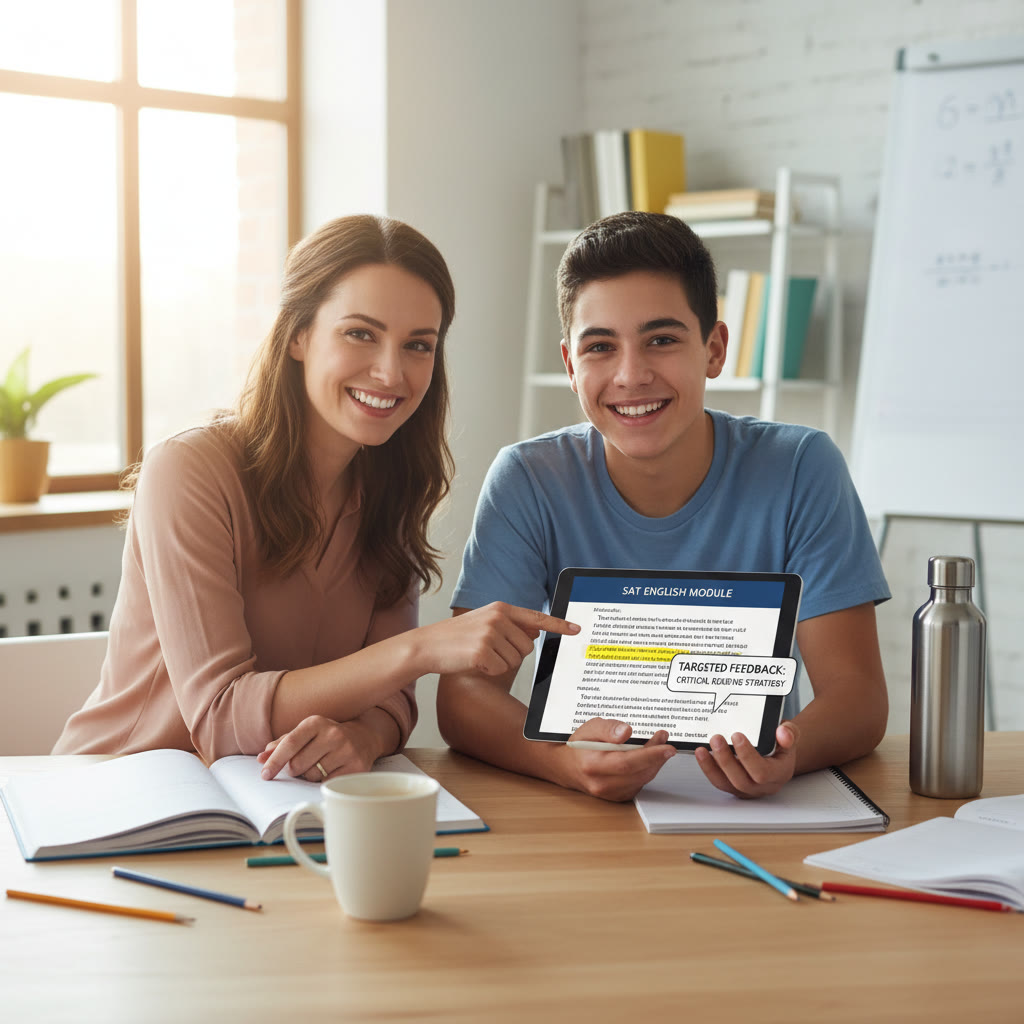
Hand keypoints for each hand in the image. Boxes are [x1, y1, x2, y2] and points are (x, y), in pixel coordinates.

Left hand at [257, 715, 380, 781]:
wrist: (365, 736)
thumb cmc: (327, 736)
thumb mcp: (306, 733)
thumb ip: (282, 744)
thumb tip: (261, 758)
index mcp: (316, 723)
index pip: (290, 743)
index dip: (275, 760)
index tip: (265, 774)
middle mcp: (332, 734)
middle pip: (298, 764)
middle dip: (295, 769)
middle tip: (305, 763)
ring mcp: (346, 751)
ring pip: (311, 776)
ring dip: (310, 776)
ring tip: (321, 765)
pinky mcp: (355, 767)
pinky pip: (326, 784)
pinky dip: (323, 781)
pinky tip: (331, 771)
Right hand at [416, 602, 579, 676]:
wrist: (427, 645)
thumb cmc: (456, 637)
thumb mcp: (484, 623)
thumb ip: (510, 625)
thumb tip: (536, 630)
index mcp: (500, 608)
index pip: (536, 617)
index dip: (559, 624)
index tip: (577, 629)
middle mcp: (498, 618)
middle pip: (527, 647)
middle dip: (512, 654)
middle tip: (489, 651)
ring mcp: (490, 634)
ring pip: (515, 660)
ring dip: (500, 663)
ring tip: (479, 654)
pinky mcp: (483, 651)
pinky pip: (500, 669)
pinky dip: (489, 671)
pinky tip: (474, 662)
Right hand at [565, 718, 675, 801]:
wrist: (568, 766)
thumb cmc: (580, 747)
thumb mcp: (590, 728)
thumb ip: (608, 728)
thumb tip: (626, 731)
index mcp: (593, 765)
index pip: (627, 762)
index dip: (650, 755)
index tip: (667, 746)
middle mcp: (601, 784)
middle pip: (638, 772)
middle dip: (657, 756)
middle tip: (665, 740)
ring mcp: (610, 794)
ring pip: (642, 779)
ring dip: (655, 763)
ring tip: (659, 745)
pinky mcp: (618, 797)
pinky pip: (639, 784)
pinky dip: (647, 770)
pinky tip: (648, 758)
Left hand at [694, 722, 798, 797]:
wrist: (776, 754)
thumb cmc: (780, 744)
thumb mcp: (790, 735)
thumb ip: (789, 732)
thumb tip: (783, 732)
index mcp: (779, 774)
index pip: (762, 772)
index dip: (748, 756)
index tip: (736, 735)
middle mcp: (763, 786)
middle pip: (742, 781)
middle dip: (726, 760)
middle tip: (716, 738)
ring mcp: (747, 789)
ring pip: (727, 784)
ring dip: (712, 766)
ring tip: (702, 749)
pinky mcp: (733, 786)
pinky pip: (718, 782)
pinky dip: (708, 768)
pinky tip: (701, 755)